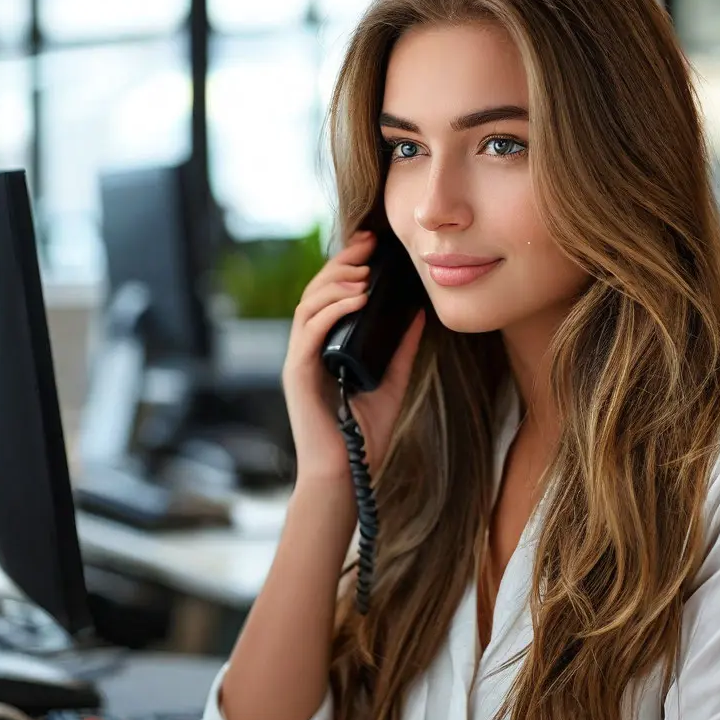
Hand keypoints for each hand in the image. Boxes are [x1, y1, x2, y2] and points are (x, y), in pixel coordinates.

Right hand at [281, 230, 425, 486]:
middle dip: (342, 264)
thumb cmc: (365, 434)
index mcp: (326, 347)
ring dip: (337, 283)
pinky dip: (333, 311)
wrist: (349, 475)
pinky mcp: (298, 375)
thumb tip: (420, 315)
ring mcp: (299, 360)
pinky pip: (310, 332)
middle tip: (368, 245)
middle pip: (316, 292)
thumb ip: (404, 349)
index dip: (347, 266)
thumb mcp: (394, 381)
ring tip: (366, 273)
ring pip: (309, 305)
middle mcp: (308, 349)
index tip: (372, 246)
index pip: (330, 296)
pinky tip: (357, 299)